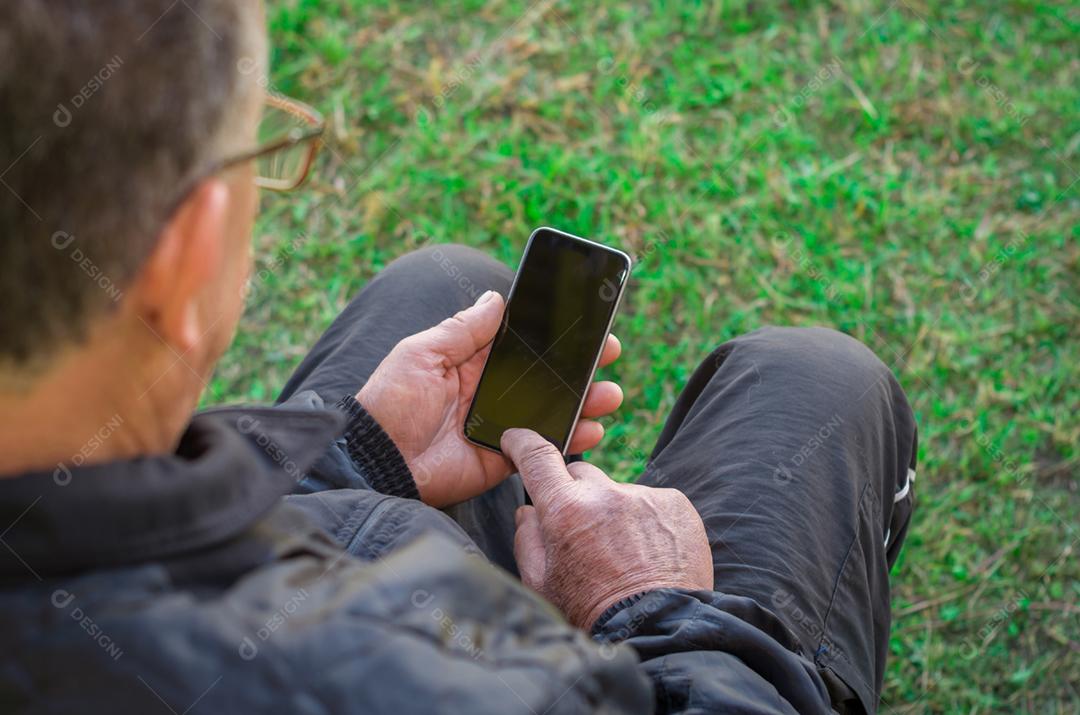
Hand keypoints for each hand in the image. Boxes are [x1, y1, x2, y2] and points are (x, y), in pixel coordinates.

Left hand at [357, 291, 623, 507]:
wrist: (377, 461)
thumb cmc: (391, 403)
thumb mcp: (422, 353)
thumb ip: (462, 329)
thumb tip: (496, 298)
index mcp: (471, 363)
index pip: (522, 345)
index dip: (554, 336)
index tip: (587, 324)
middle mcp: (491, 392)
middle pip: (546, 377)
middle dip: (581, 367)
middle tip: (609, 354)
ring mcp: (500, 426)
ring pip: (553, 411)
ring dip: (585, 402)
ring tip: (609, 395)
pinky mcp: (503, 458)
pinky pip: (543, 448)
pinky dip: (570, 440)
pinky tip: (592, 429)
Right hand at [501, 428, 713, 629]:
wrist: (659, 631)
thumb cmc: (593, 613)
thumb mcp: (541, 584)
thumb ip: (526, 539)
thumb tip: (527, 512)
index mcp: (565, 509)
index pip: (537, 457)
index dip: (523, 443)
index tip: (518, 440)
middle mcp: (606, 493)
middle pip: (581, 473)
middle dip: (576, 494)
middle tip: (583, 532)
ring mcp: (645, 496)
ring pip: (619, 492)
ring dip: (615, 512)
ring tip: (625, 555)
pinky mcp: (677, 504)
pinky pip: (653, 503)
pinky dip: (648, 521)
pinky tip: (650, 553)